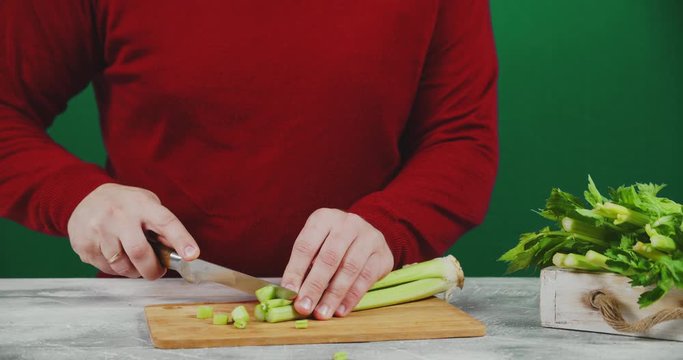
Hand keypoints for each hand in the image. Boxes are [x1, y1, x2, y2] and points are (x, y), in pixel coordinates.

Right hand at [67, 183, 199, 278]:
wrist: (84, 196)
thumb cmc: (125, 204)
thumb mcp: (147, 205)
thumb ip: (162, 227)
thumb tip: (179, 252)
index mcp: (142, 204)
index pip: (166, 222)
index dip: (181, 240)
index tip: (192, 255)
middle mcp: (120, 215)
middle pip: (140, 252)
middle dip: (152, 270)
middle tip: (156, 272)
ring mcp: (99, 228)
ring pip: (122, 265)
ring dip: (133, 271)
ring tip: (134, 262)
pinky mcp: (84, 243)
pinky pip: (105, 267)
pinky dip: (115, 268)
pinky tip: (114, 255)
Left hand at [281, 208, 393, 319]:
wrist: (366, 236)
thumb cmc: (332, 243)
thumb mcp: (316, 244)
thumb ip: (304, 267)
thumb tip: (290, 295)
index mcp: (324, 218)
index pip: (306, 246)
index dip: (295, 271)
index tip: (289, 294)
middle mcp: (348, 223)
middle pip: (329, 258)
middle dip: (314, 286)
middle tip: (304, 307)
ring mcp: (368, 237)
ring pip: (349, 269)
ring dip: (333, 295)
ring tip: (322, 313)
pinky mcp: (382, 254)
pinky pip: (366, 278)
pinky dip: (352, 297)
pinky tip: (341, 310)